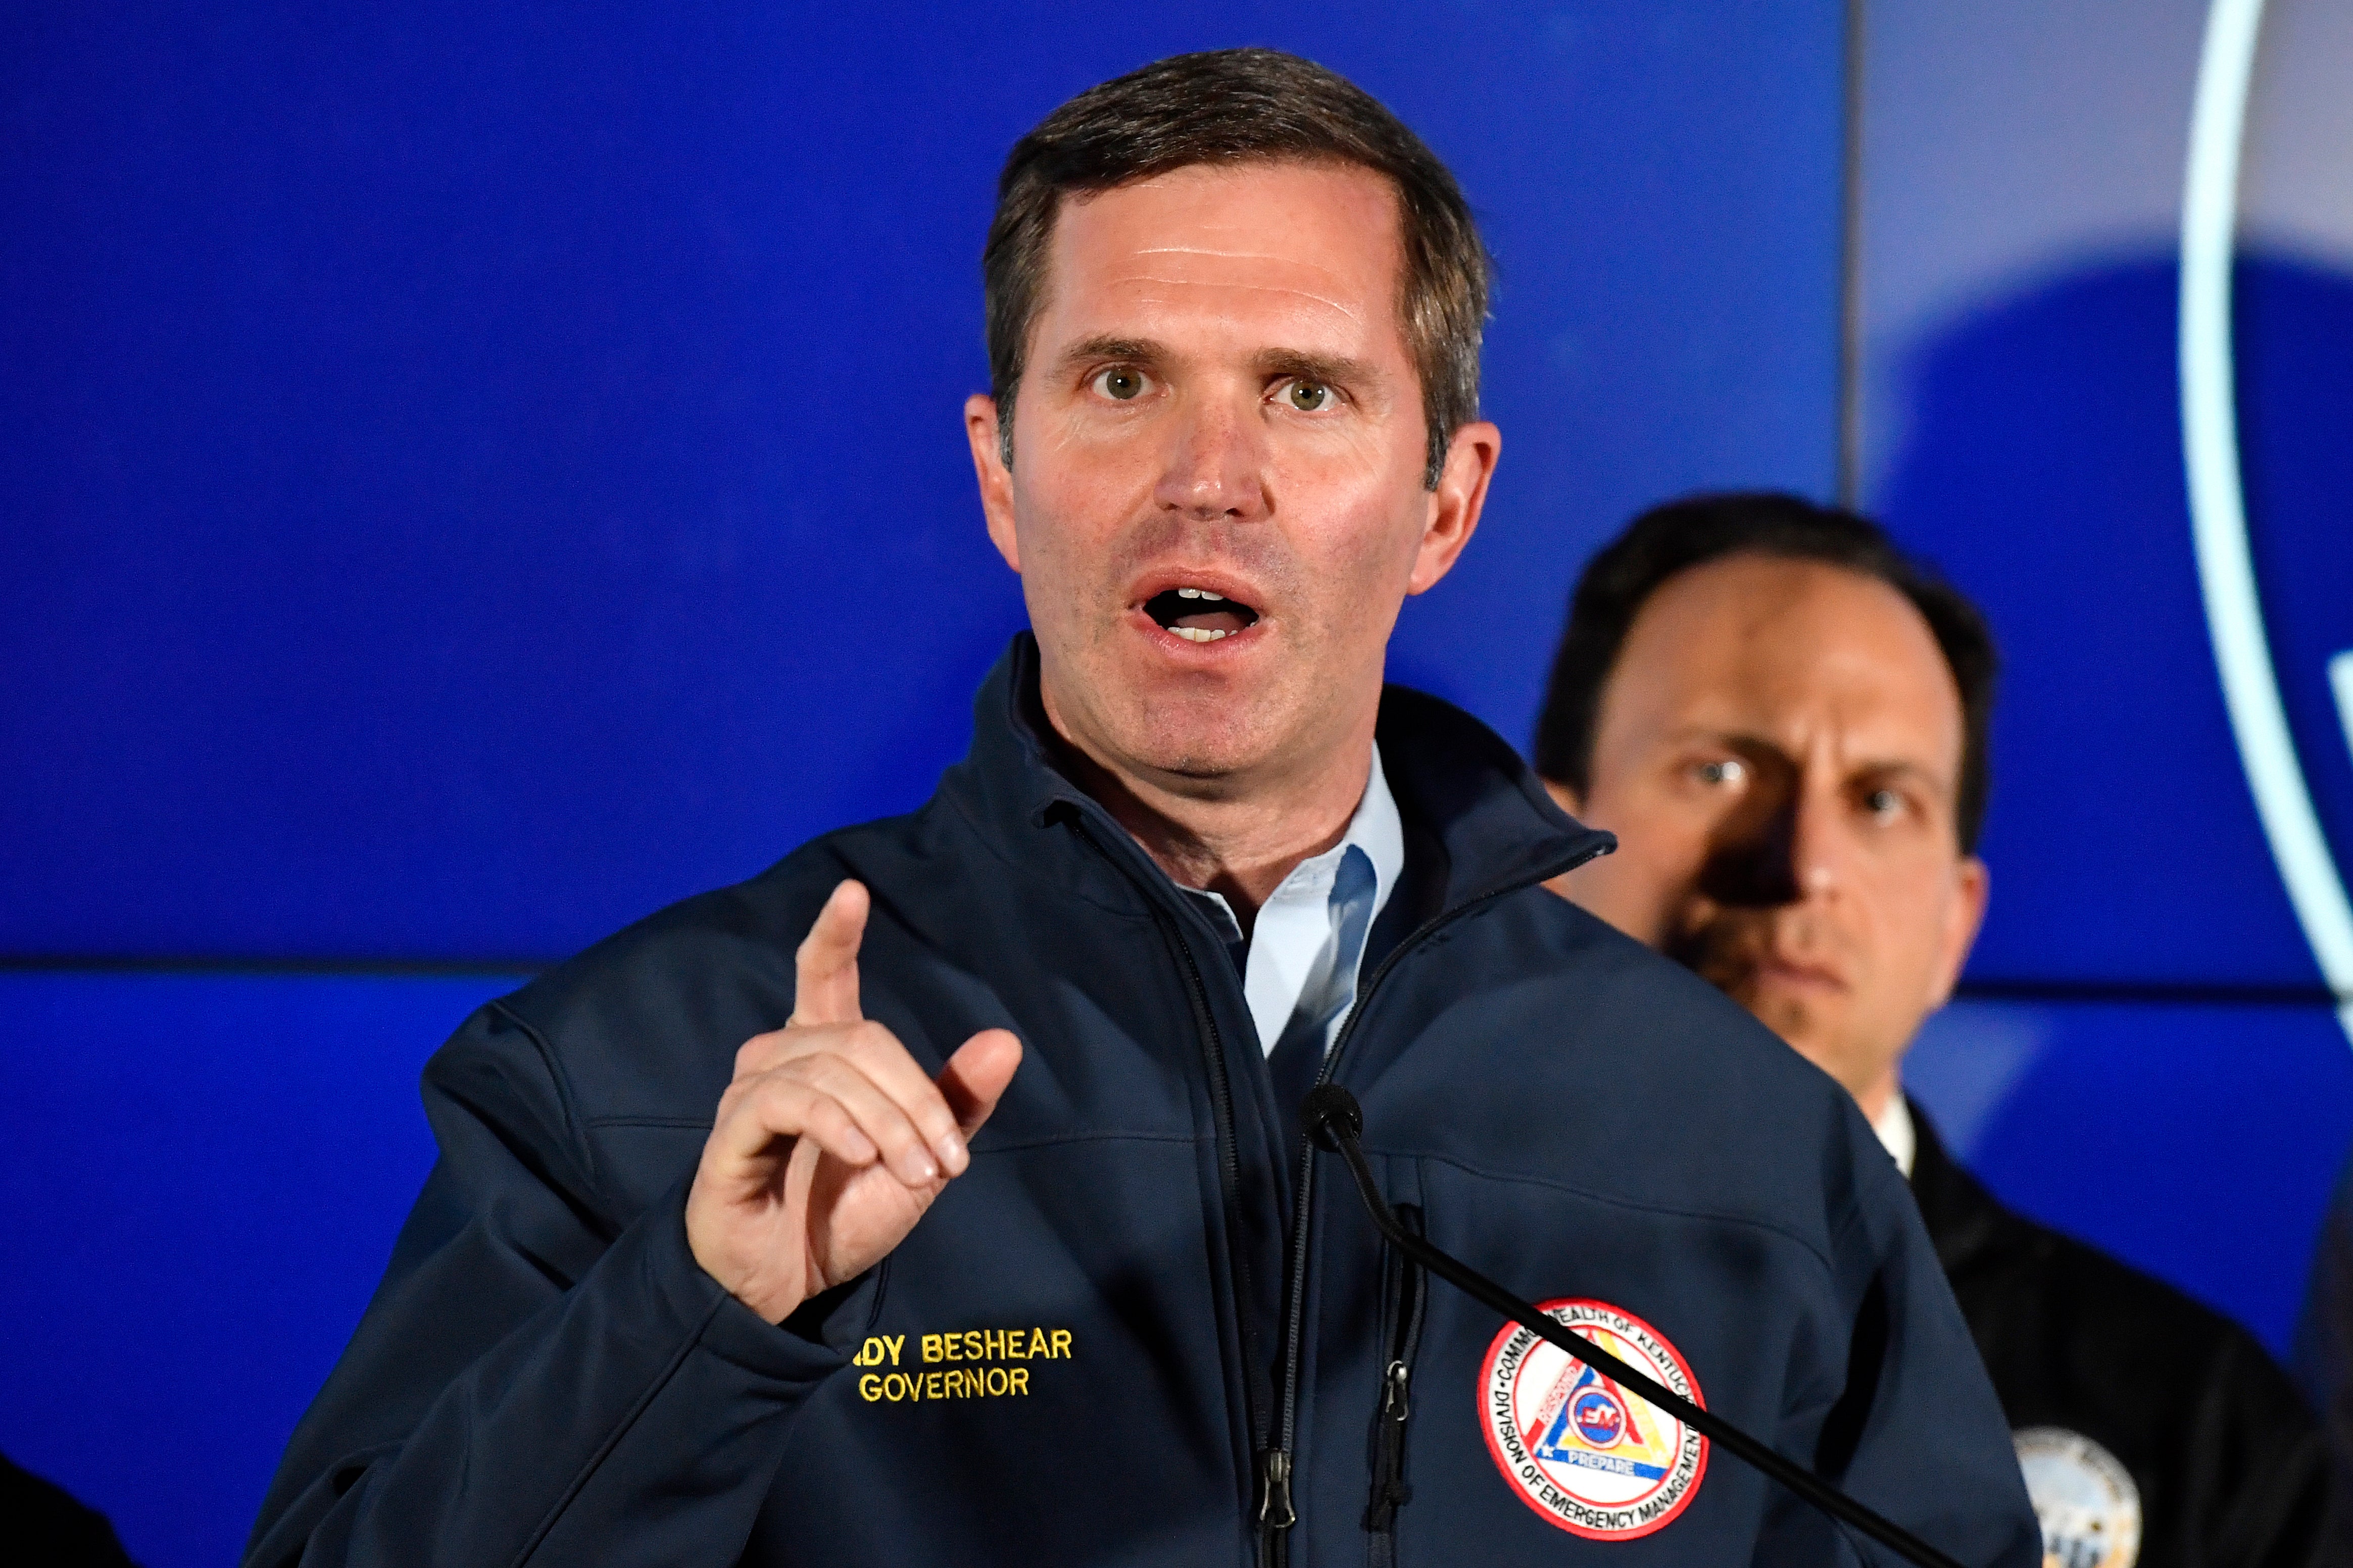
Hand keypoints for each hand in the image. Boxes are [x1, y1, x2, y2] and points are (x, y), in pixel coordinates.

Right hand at [685, 879, 1021, 1323]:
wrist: (792, 1285)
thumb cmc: (846, 1214)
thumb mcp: (922, 1161)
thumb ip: (958, 1103)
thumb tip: (1007, 1040)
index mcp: (824, 1056)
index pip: (823, 976)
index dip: (835, 934)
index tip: (852, 892)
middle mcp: (780, 1060)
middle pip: (861, 1037)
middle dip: (915, 1097)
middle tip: (946, 1160)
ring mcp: (750, 1093)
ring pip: (832, 1068)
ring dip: (887, 1122)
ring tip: (913, 1173)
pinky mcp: (731, 1132)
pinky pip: (787, 1100)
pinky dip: (836, 1123)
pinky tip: (861, 1157)